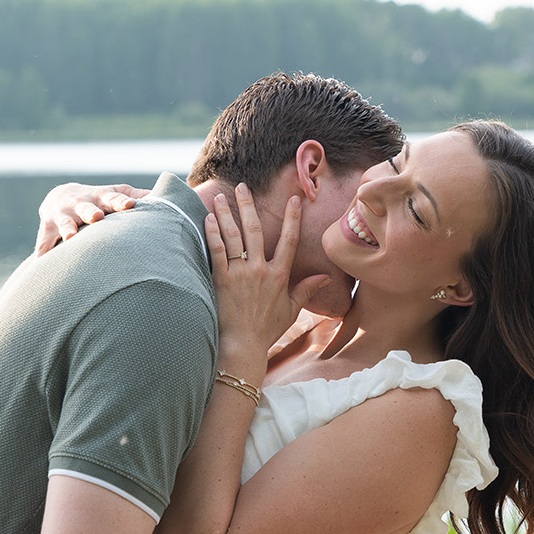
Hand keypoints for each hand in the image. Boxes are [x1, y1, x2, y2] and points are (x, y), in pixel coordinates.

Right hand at [35, 183, 148, 255]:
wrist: (60, 197)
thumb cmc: (98, 201)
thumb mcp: (114, 194)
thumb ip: (134, 196)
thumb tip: (163, 198)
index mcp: (100, 198)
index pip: (113, 198)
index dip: (121, 201)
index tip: (130, 205)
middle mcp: (80, 205)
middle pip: (87, 208)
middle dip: (91, 212)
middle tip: (96, 217)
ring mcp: (62, 216)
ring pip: (64, 223)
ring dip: (68, 229)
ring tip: (71, 237)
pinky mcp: (47, 229)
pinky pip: (44, 243)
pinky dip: (42, 253)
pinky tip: (41, 264)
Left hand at [205, 186, 330, 364]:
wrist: (243, 347)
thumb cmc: (266, 331)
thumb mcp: (290, 310)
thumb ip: (306, 290)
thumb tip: (324, 277)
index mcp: (279, 276)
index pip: (289, 240)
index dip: (293, 218)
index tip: (294, 199)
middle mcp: (260, 271)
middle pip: (256, 230)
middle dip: (248, 206)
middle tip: (242, 187)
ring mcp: (240, 274)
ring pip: (234, 236)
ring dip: (227, 214)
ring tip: (220, 196)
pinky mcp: (222, 281)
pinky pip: (218, 251)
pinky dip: (213, 233)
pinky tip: (209, 218)